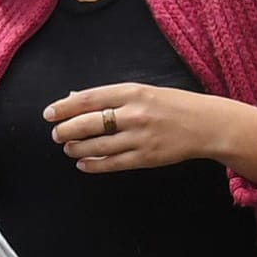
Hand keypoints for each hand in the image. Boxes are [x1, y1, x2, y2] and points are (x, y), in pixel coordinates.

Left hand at [45, 83, 244, 172]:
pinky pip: (111, 163)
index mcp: (134, 92)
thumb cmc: (174, 105)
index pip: (89, 98)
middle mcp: (136, 113)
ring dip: (76, 148)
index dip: (65, 107)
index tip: (49, 114)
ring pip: (96, 146)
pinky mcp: (146, 157)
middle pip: (89, 123)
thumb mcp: (145, 92)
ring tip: (69, 148)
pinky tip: (83, 163)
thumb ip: (111, 96)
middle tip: (57, 134)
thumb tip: (75, 98)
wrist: (207, 124)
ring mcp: (141, 137)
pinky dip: (93, 164)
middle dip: (66, 130)